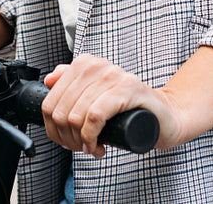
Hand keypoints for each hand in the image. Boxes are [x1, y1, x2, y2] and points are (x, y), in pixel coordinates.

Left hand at [40, 54, 192, 156]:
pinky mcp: (129, 89)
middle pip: (61, 111)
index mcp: (84, 64)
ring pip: (76, 115)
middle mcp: (96, 66)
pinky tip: (97, 145)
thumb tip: (49, 80)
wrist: (164, 115)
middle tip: (80, 147)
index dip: (53, 128)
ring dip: (80, 141)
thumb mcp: (95, 95)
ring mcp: (113, 75)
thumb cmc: (128, 108)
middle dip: (66, 138)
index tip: (65, 140)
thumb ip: (71, 82)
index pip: (50, 101)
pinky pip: (95, 115)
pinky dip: (91, 136)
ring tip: (91, 147)